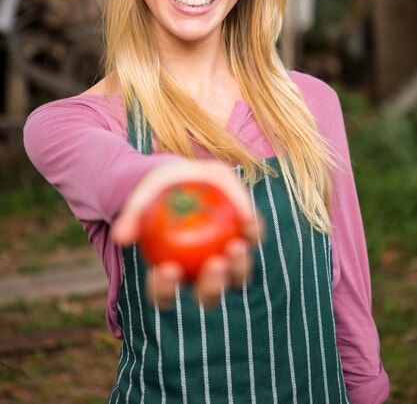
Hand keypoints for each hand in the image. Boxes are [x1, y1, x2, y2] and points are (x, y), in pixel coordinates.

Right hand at [111, 159, 260, 308]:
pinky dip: (252, 231)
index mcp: (170, 274)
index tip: (167, 269)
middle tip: (213, 265)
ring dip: (239, 266)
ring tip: (235, 247)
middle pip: (208, 295)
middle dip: (212, 286)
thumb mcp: (143, 196)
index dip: (165, 289)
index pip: (164, 295)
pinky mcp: (247, 237)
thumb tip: (121, 237)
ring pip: (238, 276)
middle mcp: (200, 276)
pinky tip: (247, 219)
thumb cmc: (159, 190)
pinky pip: (252, 237)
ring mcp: (227, 260)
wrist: (183, 175)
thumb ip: (133, 216)